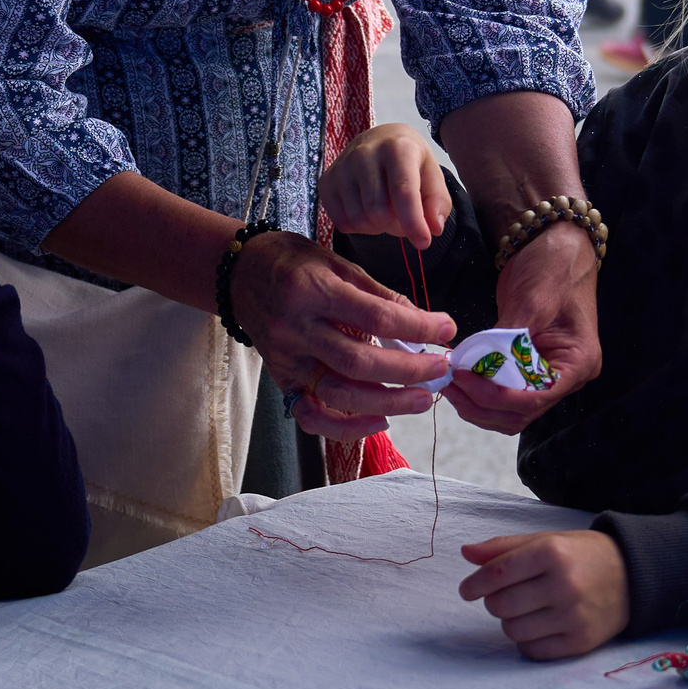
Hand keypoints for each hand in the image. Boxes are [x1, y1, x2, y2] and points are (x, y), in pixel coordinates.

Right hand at [230, 230, 456, 440]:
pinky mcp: (282, 380)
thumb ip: (377, 294)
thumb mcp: (337, 262)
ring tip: (423, 399)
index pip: (376, 315)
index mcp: (314, 290)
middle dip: (409, 370)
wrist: (240, 273)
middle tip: (441, 369)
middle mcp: (297, 329)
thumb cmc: (293, 262)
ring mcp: (287, 359)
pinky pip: (313, 416)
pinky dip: (347, 426)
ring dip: (388, 403)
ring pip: (340, 394)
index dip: (418, 326)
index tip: (447, 329)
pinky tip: (380, 420)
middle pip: (360, 362)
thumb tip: (421, 321)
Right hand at [318, 123, 449, 248]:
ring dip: (378, 228)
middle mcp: (365, 153)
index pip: (403, 192)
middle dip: (397, 226)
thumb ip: (438, 202)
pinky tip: (368, 212)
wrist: (379, 140)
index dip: (414, 222)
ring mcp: (341, 167)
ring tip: (387, 213)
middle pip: (379, 212)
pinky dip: (359, 227)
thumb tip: (433, 228)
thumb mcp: (432, 175)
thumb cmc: (409, 162)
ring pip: (359, 220)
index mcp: (397, 148)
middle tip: (404, 220)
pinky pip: (342, 222)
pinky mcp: (327, 181)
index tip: (424, 243)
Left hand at [446, 221, 598, 433]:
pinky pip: (505, 393)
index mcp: (579, 362)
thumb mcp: (533, 298)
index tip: (464, 379)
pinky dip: (481, 392)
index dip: (496, 397)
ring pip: (511, 412)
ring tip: (449, 384)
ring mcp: (548, 373)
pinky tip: (460, 377)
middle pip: (522, 412)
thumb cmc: (553, 265)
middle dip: (482, 405)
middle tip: (449, 384)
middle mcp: (567, 376)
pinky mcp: (528, 366)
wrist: (555, 242)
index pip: (537, 398)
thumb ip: (509, 336)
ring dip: (478, 405)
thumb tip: (477, 366)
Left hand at [457, 530, 628, 659]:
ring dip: (509, 621)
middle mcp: (563, 585)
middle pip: (501, 605)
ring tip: (524, 609)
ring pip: (513, 630)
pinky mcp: (579, 642)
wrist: (633, 575)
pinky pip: (532, 650)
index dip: (475, 584)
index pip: (498, 573)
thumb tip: (465, 552)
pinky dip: (526, 641)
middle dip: (493, 602)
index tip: (467, 590)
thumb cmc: (581, 555)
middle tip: (503, 596)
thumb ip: (504, 547)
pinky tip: (537, 625)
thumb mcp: (546, 541)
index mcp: (552, 553)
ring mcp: (573, 616)